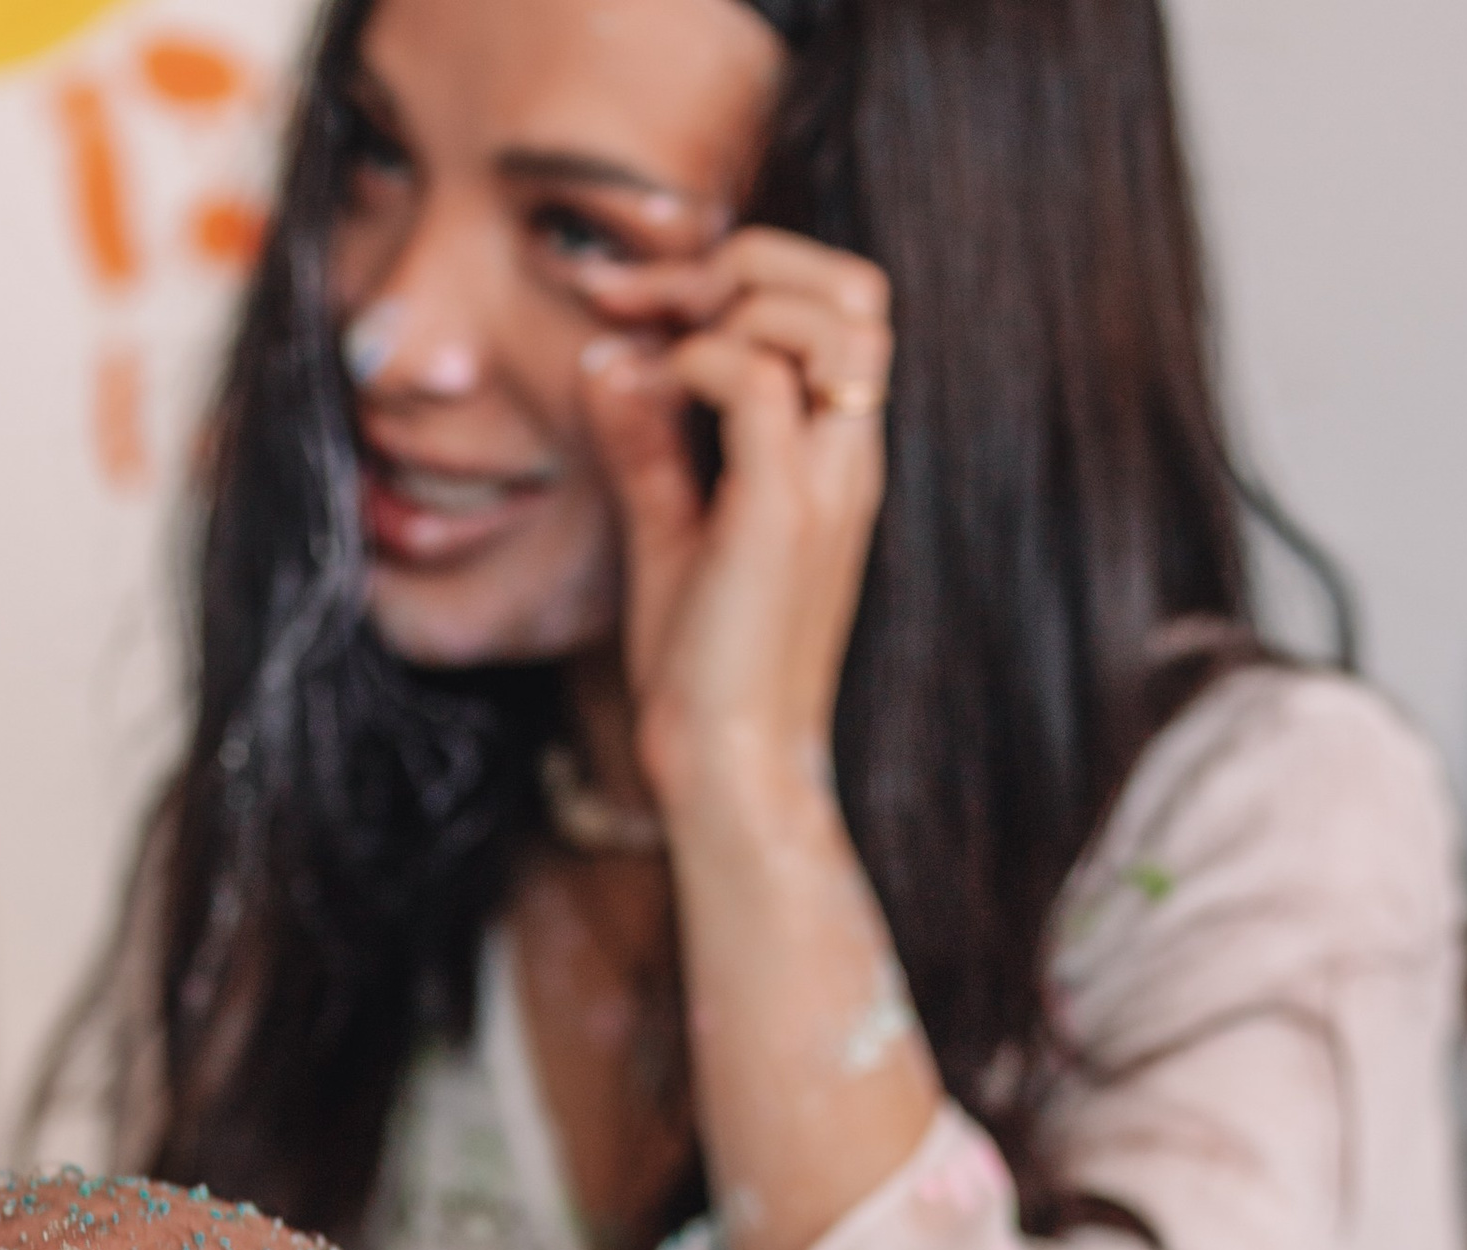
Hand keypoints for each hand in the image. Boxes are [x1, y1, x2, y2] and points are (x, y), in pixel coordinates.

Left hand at [575, 228, 892, 814]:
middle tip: (645, 300)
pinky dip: (692, 363)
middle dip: (746, 262)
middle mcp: (848, 456)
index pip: (836, 307)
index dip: (739, 276)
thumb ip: (649, 447)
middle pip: (854, 285)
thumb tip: (612, 359)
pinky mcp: (783, 511)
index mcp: (834, 457)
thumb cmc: (702, 672)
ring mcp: (826, 480)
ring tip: (657, 350)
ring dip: (731, 300)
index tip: (636, 301)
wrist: (726, 770)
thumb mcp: (669, 536)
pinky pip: (755, 377)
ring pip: (828, 311)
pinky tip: (645, 401)